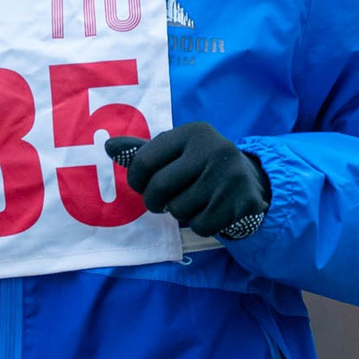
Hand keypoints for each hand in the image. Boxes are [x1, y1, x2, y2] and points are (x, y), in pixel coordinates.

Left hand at [107, 122, 271, 238]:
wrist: (250, 181)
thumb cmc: (200, 166)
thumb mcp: (175, 152)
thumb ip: (142, 151)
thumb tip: (108, 147)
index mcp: (193, 132)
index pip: (144, 160)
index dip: (136, 179)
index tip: (141, 184)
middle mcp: (213, 149)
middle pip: (159, 188)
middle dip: (154, 201)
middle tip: (162, 201)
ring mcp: (229, 175)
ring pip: (179, 209)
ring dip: (179, 212)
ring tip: (193, 201)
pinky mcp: (242, 200)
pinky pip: (200, 225)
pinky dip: (199, 224)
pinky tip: (210, 210)